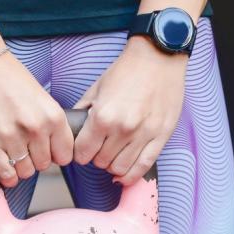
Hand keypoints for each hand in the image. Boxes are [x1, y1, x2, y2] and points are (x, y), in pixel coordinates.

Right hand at [0, 47, 73, 187]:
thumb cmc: (8, 78)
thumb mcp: (41, 98)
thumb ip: (51, 125)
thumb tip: (56, 153)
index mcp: (52, 115)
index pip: (64, 155)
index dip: (55, 154)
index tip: (45, 149)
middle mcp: (34, 128)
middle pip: (43, 165)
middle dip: (35, 159)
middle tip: (24, 146)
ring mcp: (10, 137)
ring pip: (25, 172)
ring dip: (19, 166)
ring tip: (11, 150)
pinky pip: (6, 174)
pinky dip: (7, 175)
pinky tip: (3, 163)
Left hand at [72, 35, 187, 185]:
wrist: (158, 58)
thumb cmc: (128, 71)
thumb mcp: (96, 88)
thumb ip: (83, 111)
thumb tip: (73, 130)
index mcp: (102, 117)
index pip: (83, 153)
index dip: (80, 153)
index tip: (83, 150)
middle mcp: (122, 129)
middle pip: (100, 163)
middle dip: (96, 158)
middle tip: (99, 149)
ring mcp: (143, 135)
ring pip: (120, 169)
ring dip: (113, 166)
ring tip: (113, 155)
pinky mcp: (160, 138)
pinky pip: (143, 167)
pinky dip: (131, 175)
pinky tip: (125, 173)